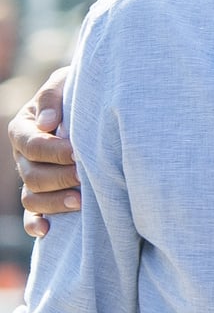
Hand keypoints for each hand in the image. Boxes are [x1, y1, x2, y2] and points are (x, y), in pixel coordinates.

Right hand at [8, 66, 78, 237]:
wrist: (90, 106)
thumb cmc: (78, 91)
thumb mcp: (66, 81)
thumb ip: (53, 96)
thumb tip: (47, 123)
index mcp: (25, 127)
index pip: (31, 144)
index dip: (52, 151)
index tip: (77, 152)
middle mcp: (23, 155)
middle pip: (31, 174)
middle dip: (59, 177)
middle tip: (84, 176)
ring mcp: (31, 176)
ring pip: (31, 197)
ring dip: (53, 202)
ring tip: (80, 203)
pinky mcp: (42, 193)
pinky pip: (32, 214)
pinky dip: (36, 224)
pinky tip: (47, 230)